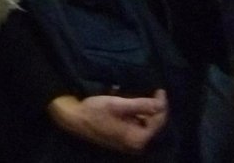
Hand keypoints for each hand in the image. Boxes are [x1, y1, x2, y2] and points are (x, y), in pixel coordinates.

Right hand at [48, 91, 167, 153]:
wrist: (73, 119)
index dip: (161, 104)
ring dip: (145, 111)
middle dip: (154, 108)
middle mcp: (136, 144)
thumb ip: (141, 105)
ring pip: (145, 124)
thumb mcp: (117, 105)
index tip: (160, 89)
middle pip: (153, 124)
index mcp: (138, 138)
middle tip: (153, 92)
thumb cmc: (94, 111)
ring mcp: (129, 142)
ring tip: (144, 96)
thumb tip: (161, 103)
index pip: (158, 121)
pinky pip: (136, 126)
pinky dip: (137, 115)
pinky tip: (133, 105)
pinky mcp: (122, 138)